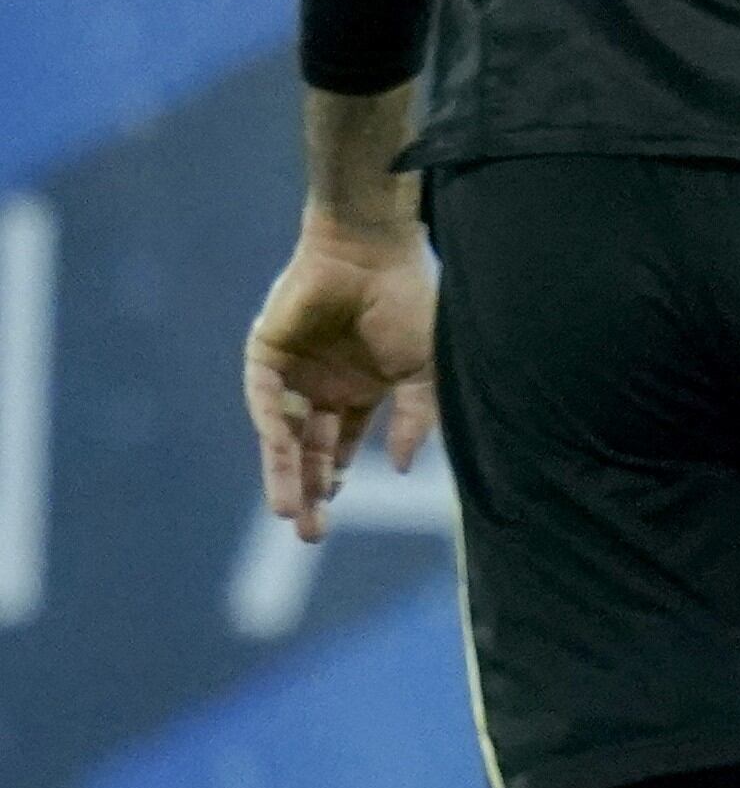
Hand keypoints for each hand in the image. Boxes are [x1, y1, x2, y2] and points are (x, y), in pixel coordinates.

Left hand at [243, 214, 437, 544]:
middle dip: (310, 491)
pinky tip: (284, 457)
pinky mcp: (267, 354)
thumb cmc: (410, 303)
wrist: (373, 251)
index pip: (342, 445)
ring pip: (284, 436)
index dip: (336, 477)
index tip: (336, 506)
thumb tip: (398, 468)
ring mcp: (294, 371)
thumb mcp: (425, 370)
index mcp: (361, 389)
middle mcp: (324, 385)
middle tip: (309, 536)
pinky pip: (266, 401)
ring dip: (285, 474)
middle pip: (310, 450)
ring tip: (290, 513)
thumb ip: (416, 418)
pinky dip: (274, 430)